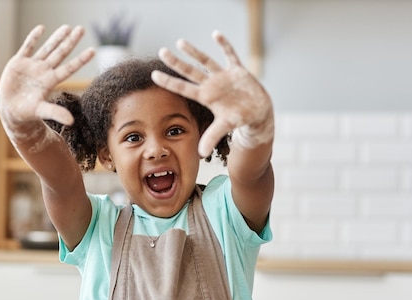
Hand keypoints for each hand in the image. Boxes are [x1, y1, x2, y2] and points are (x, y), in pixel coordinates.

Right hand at [0, 25, 93, 143]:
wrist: (10, 111)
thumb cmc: (27, 113)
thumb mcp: (41, 111)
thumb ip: (55, 113)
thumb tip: (71, 121)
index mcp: (50, 81)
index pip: (69, 68)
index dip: (81, 59)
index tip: (93, 50)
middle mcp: (44, 71)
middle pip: (61, 53)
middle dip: (71, 41)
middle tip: (81, 29)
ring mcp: (32, 66)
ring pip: (47, 48)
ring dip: (57, 38)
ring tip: (67, 27)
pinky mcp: (18, 63)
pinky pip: (27, 47)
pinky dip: (33, 37)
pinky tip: (41, 28)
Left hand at [150, 31, 272, 156]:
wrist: (257, 114)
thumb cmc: (240, 120)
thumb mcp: (225, 127)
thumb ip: (212, 137)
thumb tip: (201, 153)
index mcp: (206, 97)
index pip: (183, 88)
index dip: (169, 81)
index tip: (153, 75)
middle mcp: (211, 85)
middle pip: (190, 72)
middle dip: (176, 62)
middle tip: (161, 51)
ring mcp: (223, 77)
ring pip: (206, 61)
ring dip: (194, 52)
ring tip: (180, 42)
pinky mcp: (237, 71)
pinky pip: (230, 55)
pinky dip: (224, 45)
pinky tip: (215, 34)